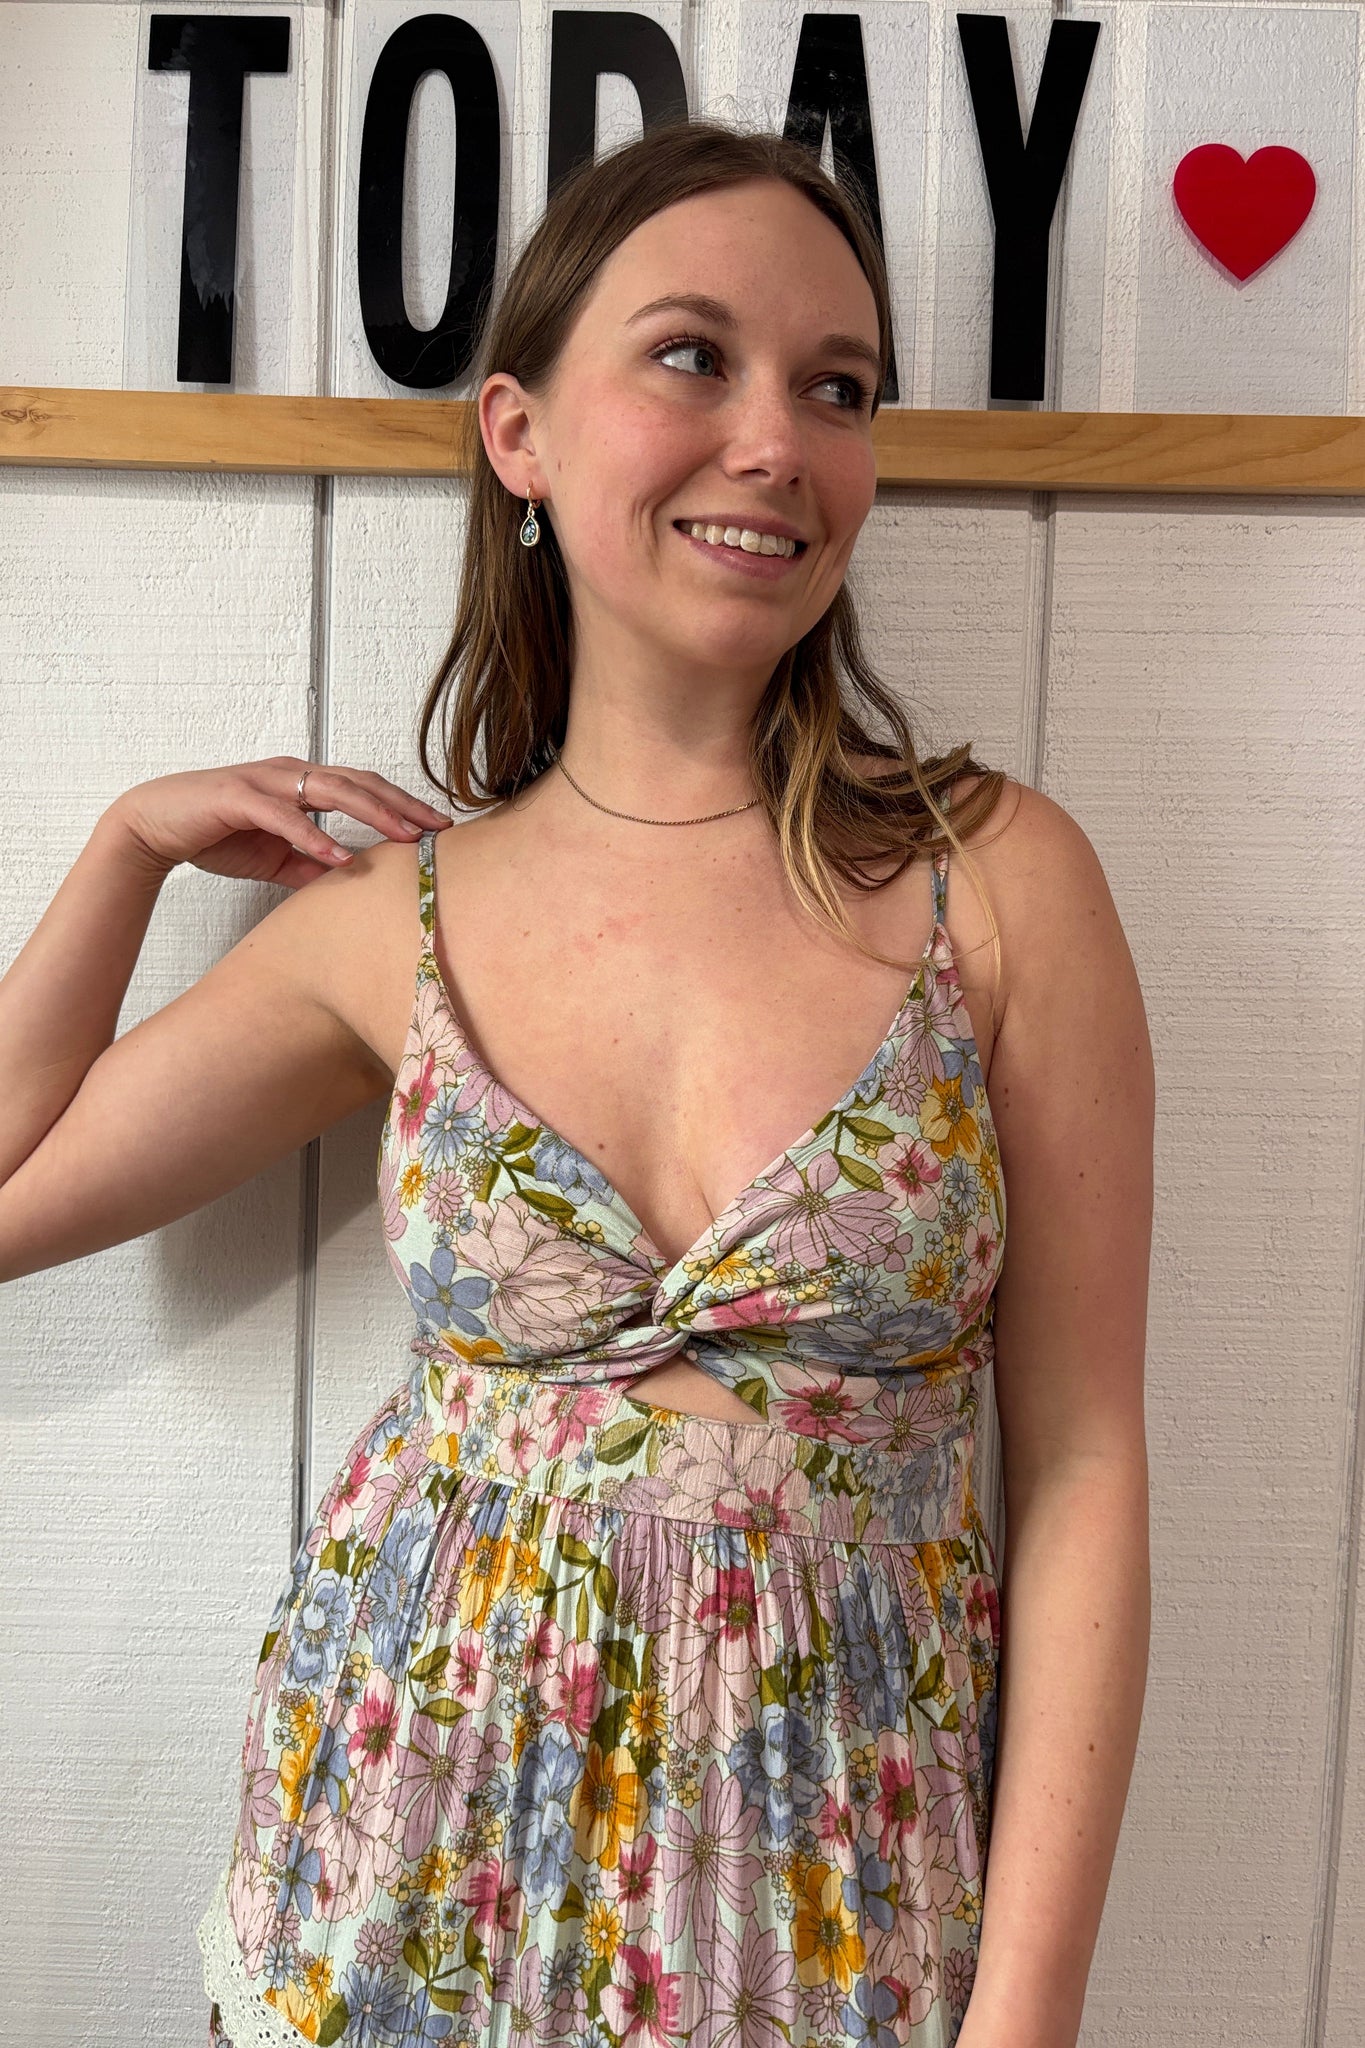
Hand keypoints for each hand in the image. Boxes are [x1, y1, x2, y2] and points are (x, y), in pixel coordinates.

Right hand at [106, 757, 450, 890]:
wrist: (155, 826)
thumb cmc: (216, 834)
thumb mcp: (275, 857)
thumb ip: (310, 864)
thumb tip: (348, 880)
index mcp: (302, 784)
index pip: (364, 788)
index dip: (402, 805)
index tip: (436, 827)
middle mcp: (290, 775)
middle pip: (359, 782)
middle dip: (402, 804)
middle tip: (438, 827)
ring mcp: (265, 782)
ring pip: (330, 789)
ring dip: (371, 812)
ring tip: (404, 835)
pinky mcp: (238, 797)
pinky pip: (284, 816)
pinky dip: (314, 835)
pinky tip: (339, 855)